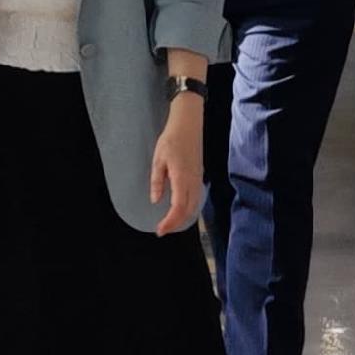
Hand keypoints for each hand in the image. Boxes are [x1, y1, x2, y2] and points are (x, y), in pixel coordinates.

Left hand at [147, 103, 203, 232]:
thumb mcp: (158, 159)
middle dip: (176, 223)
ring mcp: (198, 179)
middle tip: (163, 229)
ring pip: (195, 206)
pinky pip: (197, 198)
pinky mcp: (199, 175)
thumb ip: (157, 181)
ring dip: (184, 217)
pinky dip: (189, 209)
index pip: (178, 207)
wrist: (188, 124)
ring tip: (170, 222)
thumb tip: (155, 200)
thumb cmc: (171, 139)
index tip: (160, 230)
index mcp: (182, 178)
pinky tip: (181, 209)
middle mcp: (193, 182)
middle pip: (188, 210)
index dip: (170, 222)